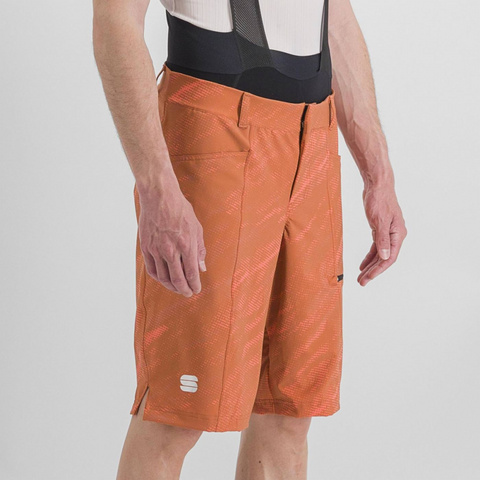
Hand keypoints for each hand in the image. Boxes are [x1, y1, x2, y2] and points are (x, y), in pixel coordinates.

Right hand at [136, 171, 206, 296]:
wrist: (159, 197)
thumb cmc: (180, 210)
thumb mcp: (197, 228)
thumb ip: (199, 249)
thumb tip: (201, 267)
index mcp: (186, 246)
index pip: (191, 273)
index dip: (194, 285)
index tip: (196, 290)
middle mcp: (171, 250)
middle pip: (178, 279)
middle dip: (184, 290)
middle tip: (188, 293)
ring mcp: (157, 250)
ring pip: (163, 277)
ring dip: (171, 286)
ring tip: (177, 288)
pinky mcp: (146, 247)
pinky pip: (151, 269)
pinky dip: (158, 278)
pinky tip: (163, 279)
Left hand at [358, 182, 406, 285]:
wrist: (377, 185)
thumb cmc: (380, 200)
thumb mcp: (380, 220)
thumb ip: (382, 239)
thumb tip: (385, 257)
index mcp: (398, 234)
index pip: (390, 258)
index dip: (379, 270)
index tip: (368, 278)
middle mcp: (395, 236)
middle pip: (384, 259)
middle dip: (373, 271)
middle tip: (361, 282)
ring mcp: (388, 233)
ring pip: (379, 254)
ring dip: (370, 266)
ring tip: (361, 276)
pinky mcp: (380, 229)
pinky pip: (376, 247)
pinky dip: (369, 256)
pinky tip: (363, 264)